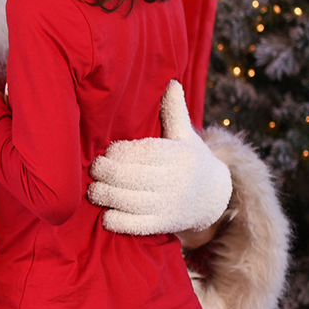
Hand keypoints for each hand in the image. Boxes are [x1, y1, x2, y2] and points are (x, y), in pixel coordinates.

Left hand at [87, 80, 231, 235]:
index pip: (145, 153)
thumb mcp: (186, 135)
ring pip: (130, 202)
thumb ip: (174, 111)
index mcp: (179, 156)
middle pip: (132, 177)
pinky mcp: (162, 226)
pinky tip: (106, 214)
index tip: (108, 151)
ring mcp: (168, 206)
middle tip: (94, 169)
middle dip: (107, 173)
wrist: (214, 199)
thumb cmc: (190, 160)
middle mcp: (175, 182)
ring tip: (93, 190)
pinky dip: (117, 221)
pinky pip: (135, 226)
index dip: (121, 152)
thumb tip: (171, 81)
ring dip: (106, 196)